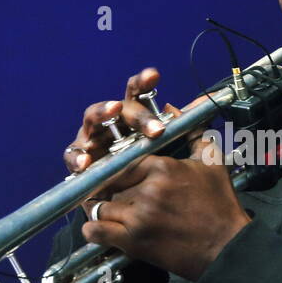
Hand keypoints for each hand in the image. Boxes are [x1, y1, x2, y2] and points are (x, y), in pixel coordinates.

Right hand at [62, 67, 207, 179]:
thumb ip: (188, 126)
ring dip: (101, 114)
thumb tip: (208, 101)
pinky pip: (73, 155)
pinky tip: (86, 161)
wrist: (128, 206)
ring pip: (92, 120)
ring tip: (113, 111)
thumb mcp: (171, 150)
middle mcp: (111, 123)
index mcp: (132, 117)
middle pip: (119, 107)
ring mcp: (92, 139)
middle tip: (156, 128)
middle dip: (137, 114)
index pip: (137, 93)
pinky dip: (77, 157)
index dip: (143, 82)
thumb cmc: (148, 170)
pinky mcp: (78, 160)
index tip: (154, 76)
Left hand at [80, 133, 251, 281]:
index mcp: (163, 168)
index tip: (119, 173)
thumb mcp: (211, 162)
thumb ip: (192, 133)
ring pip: (101, 205)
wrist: (228, 248)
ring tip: (111, 211)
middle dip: (110, 187)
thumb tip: (173, 109)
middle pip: (110, 182)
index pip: (124, 159)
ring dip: (103, 208)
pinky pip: (96, 231)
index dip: (120, 167)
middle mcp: (148, 190)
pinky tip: (100, 228)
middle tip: (112, 192)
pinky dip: (93, 229)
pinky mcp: (133, 241)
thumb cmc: (221, 206)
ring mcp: (138, 217)